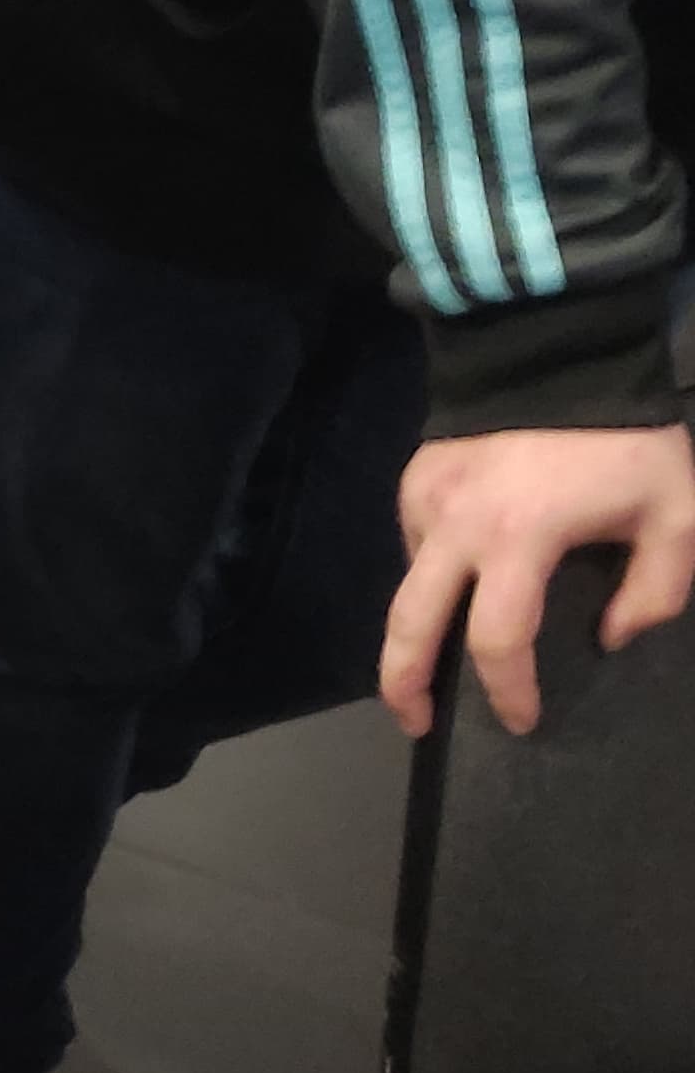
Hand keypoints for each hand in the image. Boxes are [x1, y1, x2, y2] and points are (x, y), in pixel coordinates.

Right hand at [381, 423, 694, 735]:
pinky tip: (457, 578)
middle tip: (415, 724)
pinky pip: (415, 544)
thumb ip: (658, 588)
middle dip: (404, 685)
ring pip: (407, 587)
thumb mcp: (678, 512)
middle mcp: (456, 528)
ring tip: (433, 658)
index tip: (523, 720)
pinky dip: (431, 572)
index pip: (498, 640)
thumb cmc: (626, 437)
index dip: (508, 690)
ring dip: (417, 629)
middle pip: (409, 626)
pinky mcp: (414, 480)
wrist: (562, 349)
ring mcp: (426, 502)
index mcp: (521, 539)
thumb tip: (610, 637)